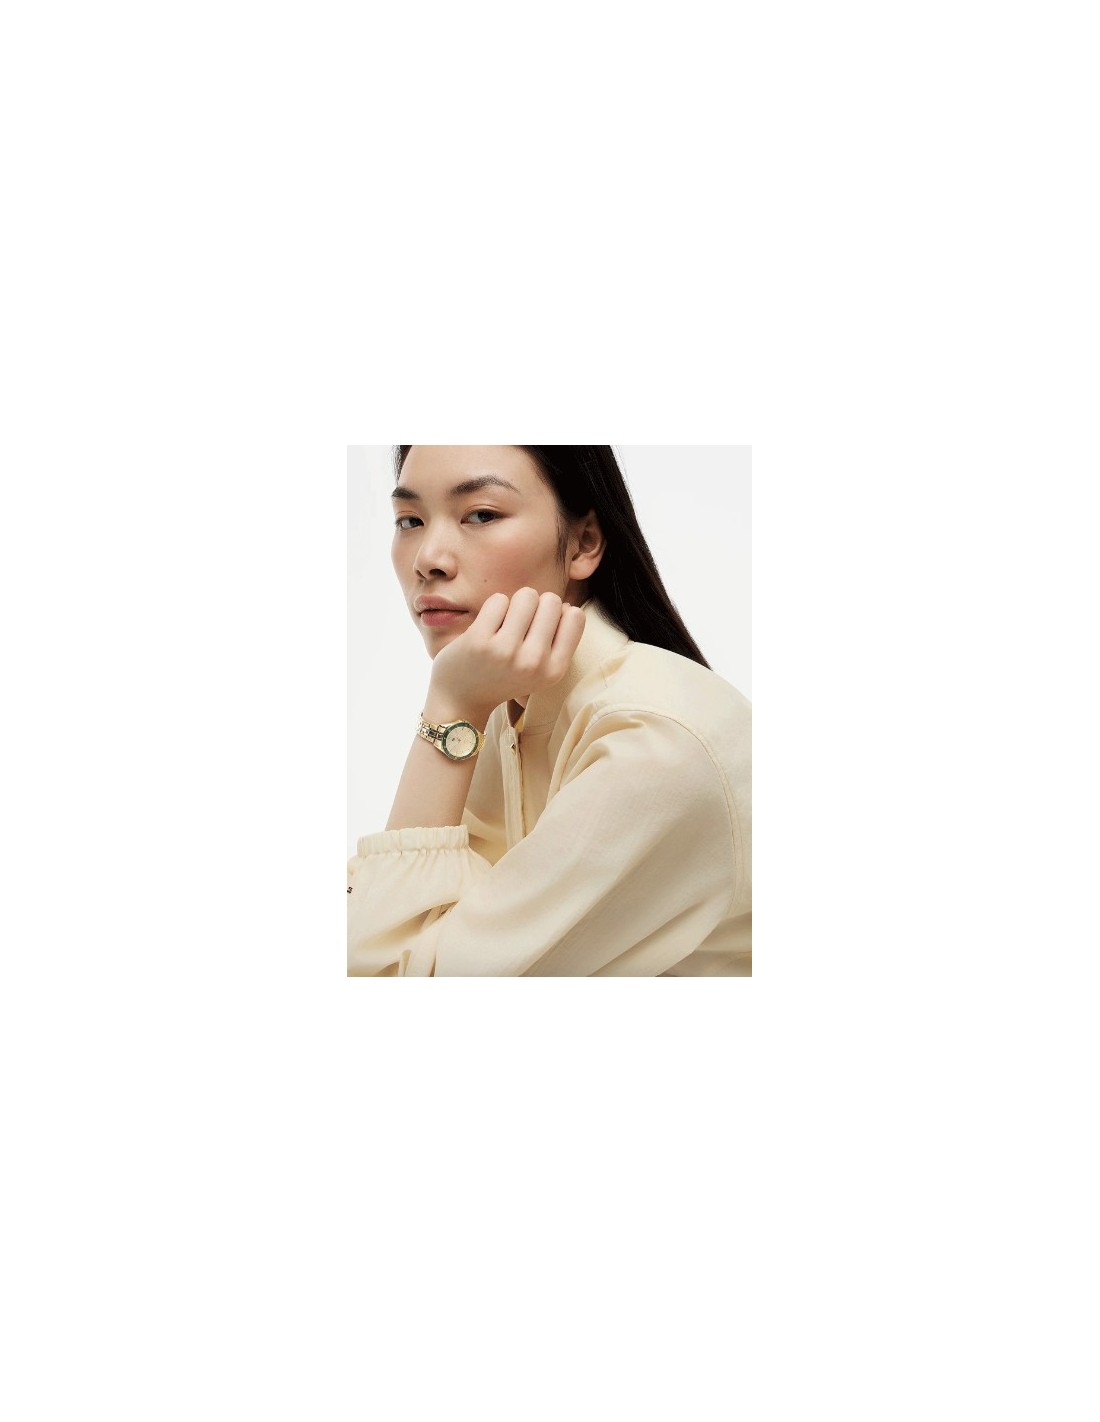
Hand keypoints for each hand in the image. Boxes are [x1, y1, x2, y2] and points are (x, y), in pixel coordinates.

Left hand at [426, 588, 585, 724]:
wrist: (461, 700)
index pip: (576, 616)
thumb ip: (558, 639)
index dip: (558, 614)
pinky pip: (499, 600)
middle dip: (537, 606)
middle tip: (520, 625)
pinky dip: (493, 607)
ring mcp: (506, 651)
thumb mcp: (540, 669)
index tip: (541, 628)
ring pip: (527, 595)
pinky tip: (487, 626)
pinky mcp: (479, 640)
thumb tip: (565, 604)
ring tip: (504, 624)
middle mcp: (534, 663)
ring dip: (515, 603)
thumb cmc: (504, 676)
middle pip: (552, 600)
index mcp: (555, 670)